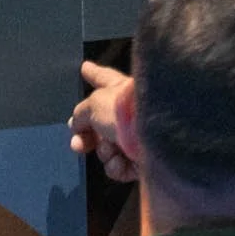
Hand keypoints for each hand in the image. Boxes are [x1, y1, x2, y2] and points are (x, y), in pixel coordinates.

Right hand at [68, 60, 139, 182]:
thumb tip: (77, 124)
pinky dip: (117, 166)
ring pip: (107, 148)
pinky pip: (119, 167)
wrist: (157, 138)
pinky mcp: (144, 162)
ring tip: (111, 148)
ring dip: (103, 151)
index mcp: (122, 91)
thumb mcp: (95, 104)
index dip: (93, 74)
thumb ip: (81, 112)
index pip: (103, 78)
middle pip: (100, 124)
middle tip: (77, 143)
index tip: (85, 68)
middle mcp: (132, 113)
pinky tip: (121, 161)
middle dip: (86, 136)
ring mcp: (138, 138)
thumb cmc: (126, 112)